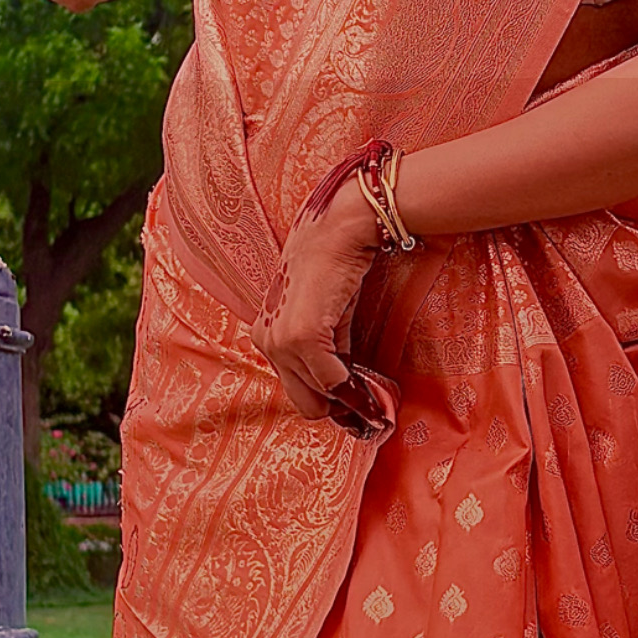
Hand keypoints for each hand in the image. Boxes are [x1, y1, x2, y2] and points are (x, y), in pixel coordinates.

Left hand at [248, 182, 385, 419]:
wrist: (338, 230)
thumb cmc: (334, 266)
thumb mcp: (325, 317)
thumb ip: (328, 354)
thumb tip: (348, 393)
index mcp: (266, 335)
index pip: (295, 390)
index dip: (328, 400)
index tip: (355, 404)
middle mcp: (266, 341)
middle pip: (306, 403)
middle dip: (338, 407)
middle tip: (367, 403)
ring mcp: (281, 341)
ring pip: (320, 396)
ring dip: (349, 397)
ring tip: (372, 393)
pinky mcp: (302, 337)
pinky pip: (333, 381)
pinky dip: (354, 388)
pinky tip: (369, 384)